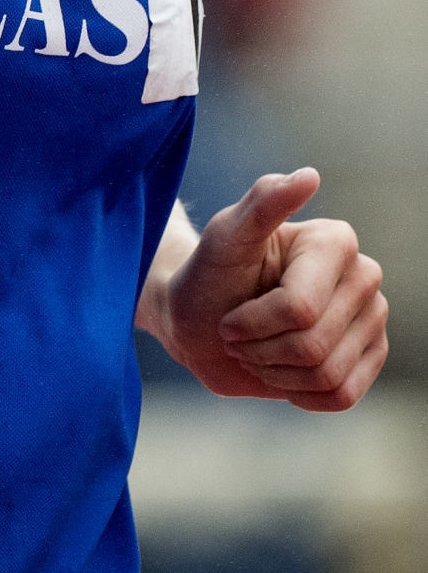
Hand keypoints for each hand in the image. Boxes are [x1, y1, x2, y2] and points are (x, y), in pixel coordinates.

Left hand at [157, 169, 387, 411]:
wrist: (201, 324)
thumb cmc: (209, 276)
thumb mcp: (224, 238)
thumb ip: (261, 203)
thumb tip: (308, 176)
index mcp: (335, 241)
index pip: (300, 309)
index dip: (253, 322)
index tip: (228, 314)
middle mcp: (364, 276)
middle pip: (314, 346)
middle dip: (262, 349)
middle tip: (238, 333)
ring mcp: (371, 318)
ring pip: (328, 375)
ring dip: (276, 373)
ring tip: (256, 350)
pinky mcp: (369, 356)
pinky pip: (342, 396)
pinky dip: (300, 393)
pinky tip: (281, 370)